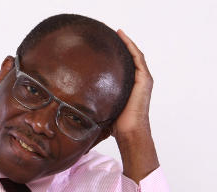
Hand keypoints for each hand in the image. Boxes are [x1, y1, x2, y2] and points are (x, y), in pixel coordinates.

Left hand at [109, 29, 159, 183]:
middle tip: (107, 37)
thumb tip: (74, 104)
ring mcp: (143, 80)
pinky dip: (130, 46)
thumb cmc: (115, 125)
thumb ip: (96, 101)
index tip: (102, 49)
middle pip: (129, 59)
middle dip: (120, 47)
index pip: (122, 68)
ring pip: (134, 55)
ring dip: (126, 42)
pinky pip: (138, 58)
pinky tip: (122, 37)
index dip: (114, 57)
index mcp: (128, 87)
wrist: (128, 131)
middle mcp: (137, 82)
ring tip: (116, 32)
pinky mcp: (144, 80)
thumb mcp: (103, 108)